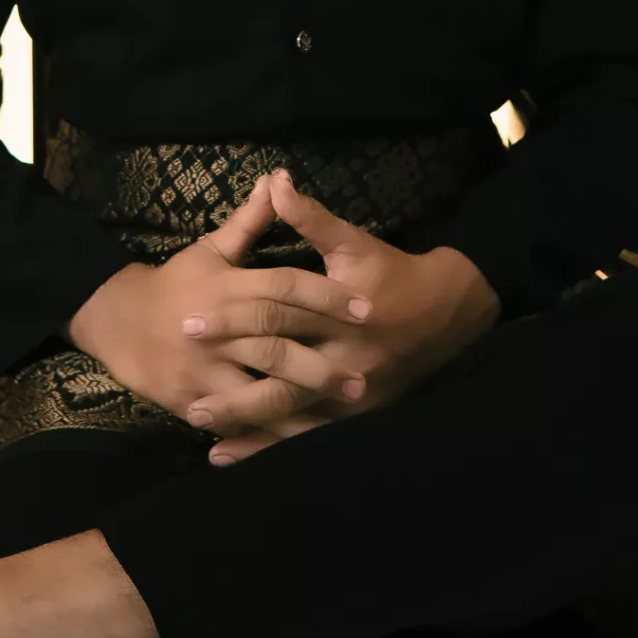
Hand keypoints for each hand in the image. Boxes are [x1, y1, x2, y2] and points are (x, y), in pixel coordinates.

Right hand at [63, 175, 374, 429]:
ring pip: (258, 388)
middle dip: (320, 362)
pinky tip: (298, 438)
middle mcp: (218, 329)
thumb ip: (249, 222)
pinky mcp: (192, 399)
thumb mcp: (211, 249)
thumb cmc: (175, 283)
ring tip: (338, 408)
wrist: (117, 319)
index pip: (283, 288)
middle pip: (276, 345)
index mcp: (227, 287)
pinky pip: (234, 419)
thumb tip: (276, 179)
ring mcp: (204, 369)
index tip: (363, 308)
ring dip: (302, 402)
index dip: (325, 296)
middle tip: (362, 375)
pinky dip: (264, 430)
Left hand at [180, 170, 501, 463]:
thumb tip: (275, 182)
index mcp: (340, 317)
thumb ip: (311, 219)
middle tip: (189, 401)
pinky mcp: (360, 413)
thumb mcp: (354, 242)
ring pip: (296, 418)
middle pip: (284, 382)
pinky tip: (239, 455)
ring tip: (205, 432)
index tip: (190, 323)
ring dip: (251, 429)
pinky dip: (275, 446)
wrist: (448, 311)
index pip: (277, 319)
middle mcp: (347, 362)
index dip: (233, 322)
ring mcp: (355, 394)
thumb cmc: (393, 272)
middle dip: (237, 394)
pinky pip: (312, 434)